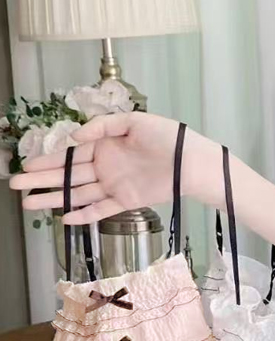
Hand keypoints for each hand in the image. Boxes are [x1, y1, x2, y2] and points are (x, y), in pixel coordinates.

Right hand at [8, 111, 220, 224]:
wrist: (192, 162)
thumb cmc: (167, 137)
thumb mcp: (133, 121)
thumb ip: (103, 126)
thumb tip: (76, 136)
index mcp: (104, 145)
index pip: (70, 155)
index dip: (47, 162)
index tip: (26, 167)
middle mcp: (106, 166)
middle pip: (67, 176)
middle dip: (41, 181)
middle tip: (15, 187)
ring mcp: (115, 184)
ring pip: (77, 194)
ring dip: (54, 198)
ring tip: (28, 204)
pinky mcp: (126, 200)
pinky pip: (100, 210)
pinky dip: (83, 215)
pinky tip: (64, 218)